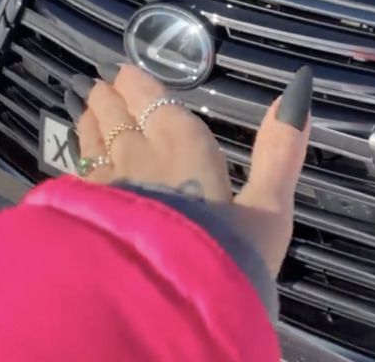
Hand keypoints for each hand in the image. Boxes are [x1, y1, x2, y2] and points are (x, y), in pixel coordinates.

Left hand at [66, 64, 311, 276]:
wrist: (159, 301)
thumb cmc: (222, 253)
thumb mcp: (269, 209)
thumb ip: (280, 151)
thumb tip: (298, 92)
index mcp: (180, 141)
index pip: (150, 100)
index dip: (135, 83)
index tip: (123, 72)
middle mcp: (136, 153)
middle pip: (116, 116)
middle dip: (108, 99)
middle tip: (98, 86)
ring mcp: (104, 185)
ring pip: (92, 142)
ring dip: (89, 123)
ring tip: (86, 111)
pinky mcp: (81, 215)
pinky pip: (77, 175)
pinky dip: (78, 160)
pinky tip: (78, 165)